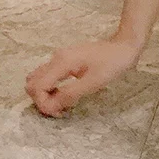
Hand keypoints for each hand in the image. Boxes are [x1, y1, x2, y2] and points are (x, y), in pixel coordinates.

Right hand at [25, 36, 140, 117]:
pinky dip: (52, 88)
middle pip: (33, 82)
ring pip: (39, 79)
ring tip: (63, 103)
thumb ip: (69, 95)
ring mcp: (61, 57)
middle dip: (42, 100)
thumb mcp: (93, 83)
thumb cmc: (112, 64)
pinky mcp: (66, 59)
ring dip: (46, 94)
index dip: (43, 104)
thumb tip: (49, 108)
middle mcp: (57, 57)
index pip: (37, 86)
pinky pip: (49, 76)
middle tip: (60, 109)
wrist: (125, 46)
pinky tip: (66, 94)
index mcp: (62, 62)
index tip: (59, 113)